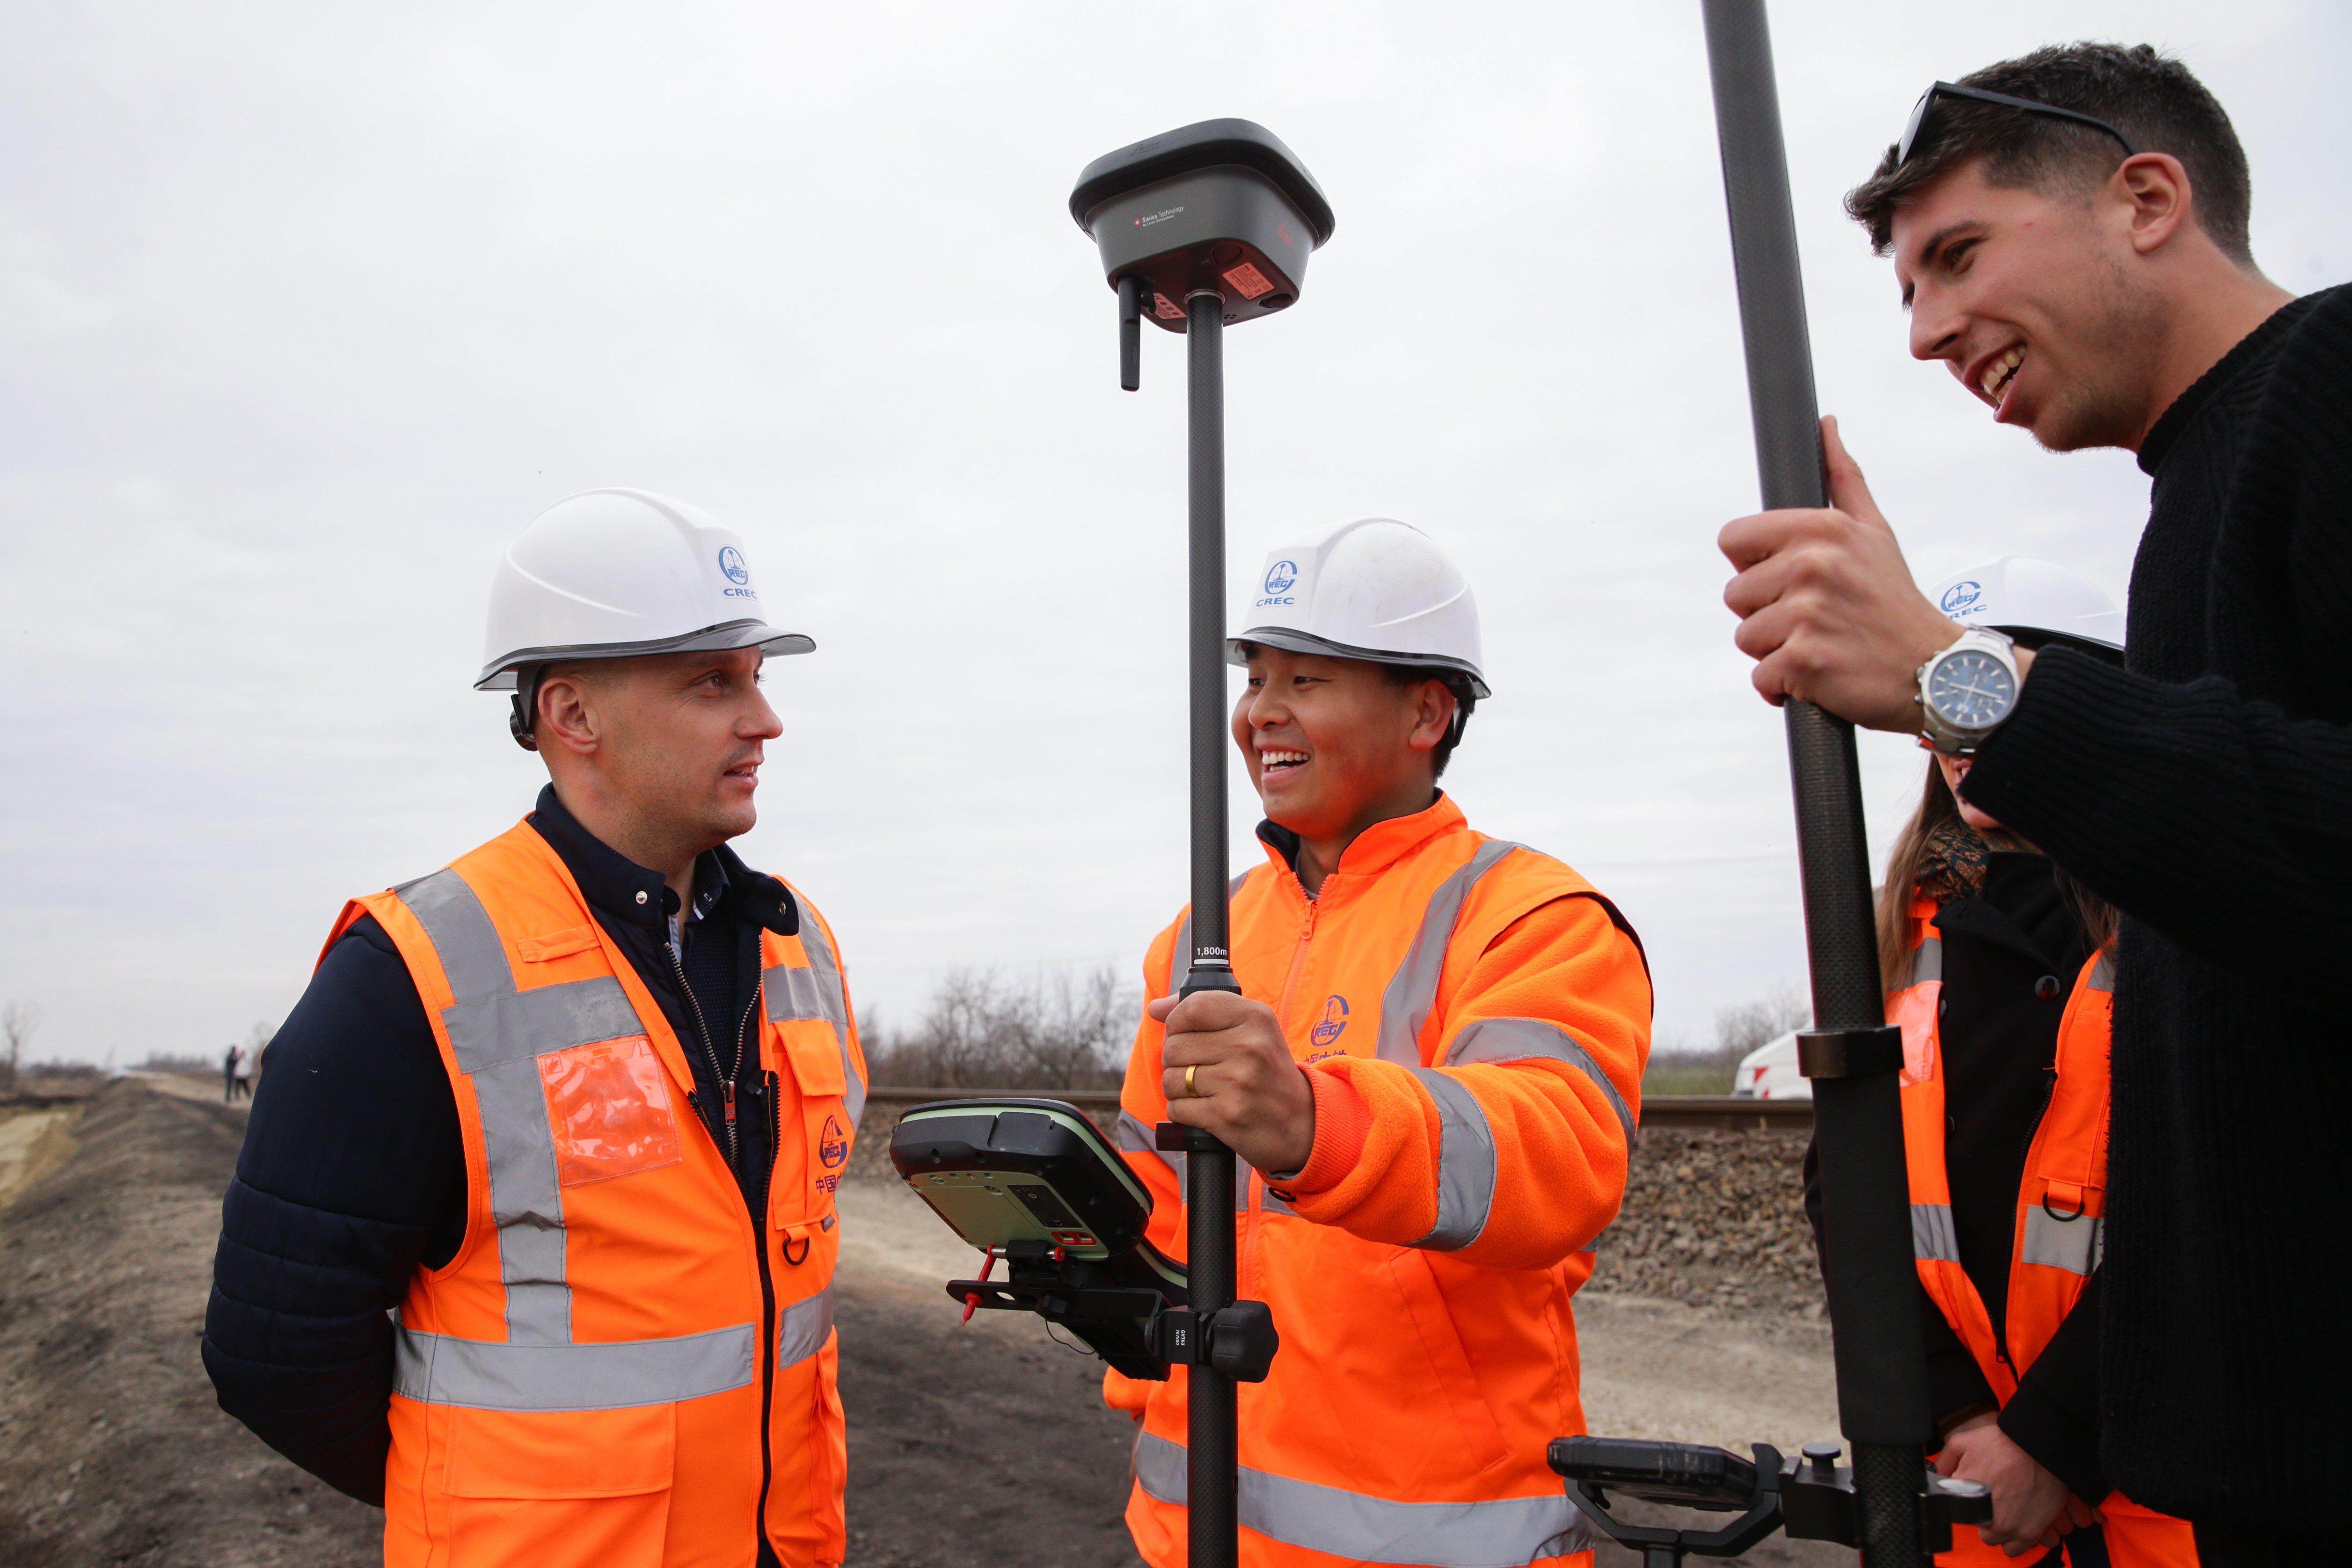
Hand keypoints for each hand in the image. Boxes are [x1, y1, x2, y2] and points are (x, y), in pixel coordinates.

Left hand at [1150, 990, 1315, 1176]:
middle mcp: (1249, 1046)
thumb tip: (1156, 1008)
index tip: (1185, 1033)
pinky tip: (1204, 1108)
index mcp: (1256, 1017)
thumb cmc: (1268, 1072)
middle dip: (1177, 1060)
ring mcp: (1237, 1082)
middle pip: (1174, 1046)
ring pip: (1171, 1079)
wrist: (1302, 1123)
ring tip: (1202, 1089)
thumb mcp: (1252, 1030)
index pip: (1191, 1008)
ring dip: (1178, 1088)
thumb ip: (1205, 1011)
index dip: (1176, 1022)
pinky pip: (1176, 1108)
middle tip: (1201, 1068)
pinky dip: (1182, 1111)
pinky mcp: (1226, 1115)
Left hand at [1719, 416, 1970, 729]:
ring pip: (1746, 637)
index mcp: (1821, 529)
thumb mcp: (1874, 531)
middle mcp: (1812, 565)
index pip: (1733, 538)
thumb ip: (1842, 478)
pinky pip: (1761, 679)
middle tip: (1818, 619)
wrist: (1936, 670)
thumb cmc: (1895, 601)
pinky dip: (1785, 687)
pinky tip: (1822, 674)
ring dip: (1777, 651)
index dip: (1754, 564)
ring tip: (1824, 644)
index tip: (1790, 579)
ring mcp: (1806, 615)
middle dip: (1768, 613)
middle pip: (1736, 594)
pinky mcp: (1803, 662)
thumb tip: (1825, 425)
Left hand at [1934, 1414, 2098, 1554]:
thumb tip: (1936, 1476)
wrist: (2041, 1448)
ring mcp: (2007, 1527)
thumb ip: (1944, 1461)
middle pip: (1977, 1528)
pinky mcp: (2029, 1533)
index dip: (1965, 1503)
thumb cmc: (2002, 1443)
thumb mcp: (1962, 1441)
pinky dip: (2016, 1539)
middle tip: (1994, 1500)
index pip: (1955, 1511)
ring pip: (1995, 1540)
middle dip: (1983, 1517)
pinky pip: (2015, 1549)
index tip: (1974, 1495)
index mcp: (1964, 1496)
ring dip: (1999, 1530)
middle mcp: (1985, 1517)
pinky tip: (2017, 1521)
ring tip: (2007, 1510)